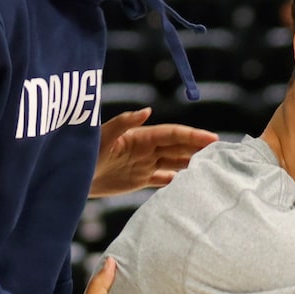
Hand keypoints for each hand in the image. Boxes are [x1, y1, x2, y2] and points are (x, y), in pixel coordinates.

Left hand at [90, 108, 217, 196]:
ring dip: (193, 163)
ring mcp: (145, 164)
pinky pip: (165, 179)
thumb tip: (147, 110)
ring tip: (213, 167)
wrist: (71, 176)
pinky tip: (192, 184)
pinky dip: (179, 180)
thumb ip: (124, 121)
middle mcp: (147, 149)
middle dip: (200, 148)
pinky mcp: (140, 179)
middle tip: (223, 152)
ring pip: (175, 161)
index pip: (173, 134)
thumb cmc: (84, 152)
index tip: (213, 139)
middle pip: (179, 147)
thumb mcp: (101, 136)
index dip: (193, 136)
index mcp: (141, 136)